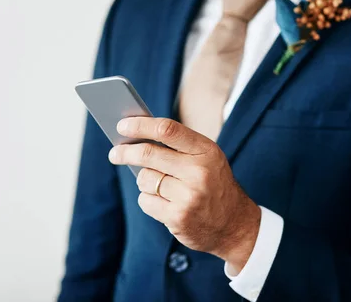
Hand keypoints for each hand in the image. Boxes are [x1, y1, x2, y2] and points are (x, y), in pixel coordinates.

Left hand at [109, 117, 260, 271]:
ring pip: (144, 179)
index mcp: (206, 151)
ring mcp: (189, 196)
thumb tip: (135, 136)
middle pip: (148, 154)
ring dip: (145, 181)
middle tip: (114, 153)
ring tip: (161, 186)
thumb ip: (178, 146)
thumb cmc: (213, 184)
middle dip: (126, 152)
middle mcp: (199, 171)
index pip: (167, 130)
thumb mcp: (207, 159)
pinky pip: (145, 201)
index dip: (140, 125)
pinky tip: (164, 203)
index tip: (122, 125)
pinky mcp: (178, 217)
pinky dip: (148, 200)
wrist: (235, 225)